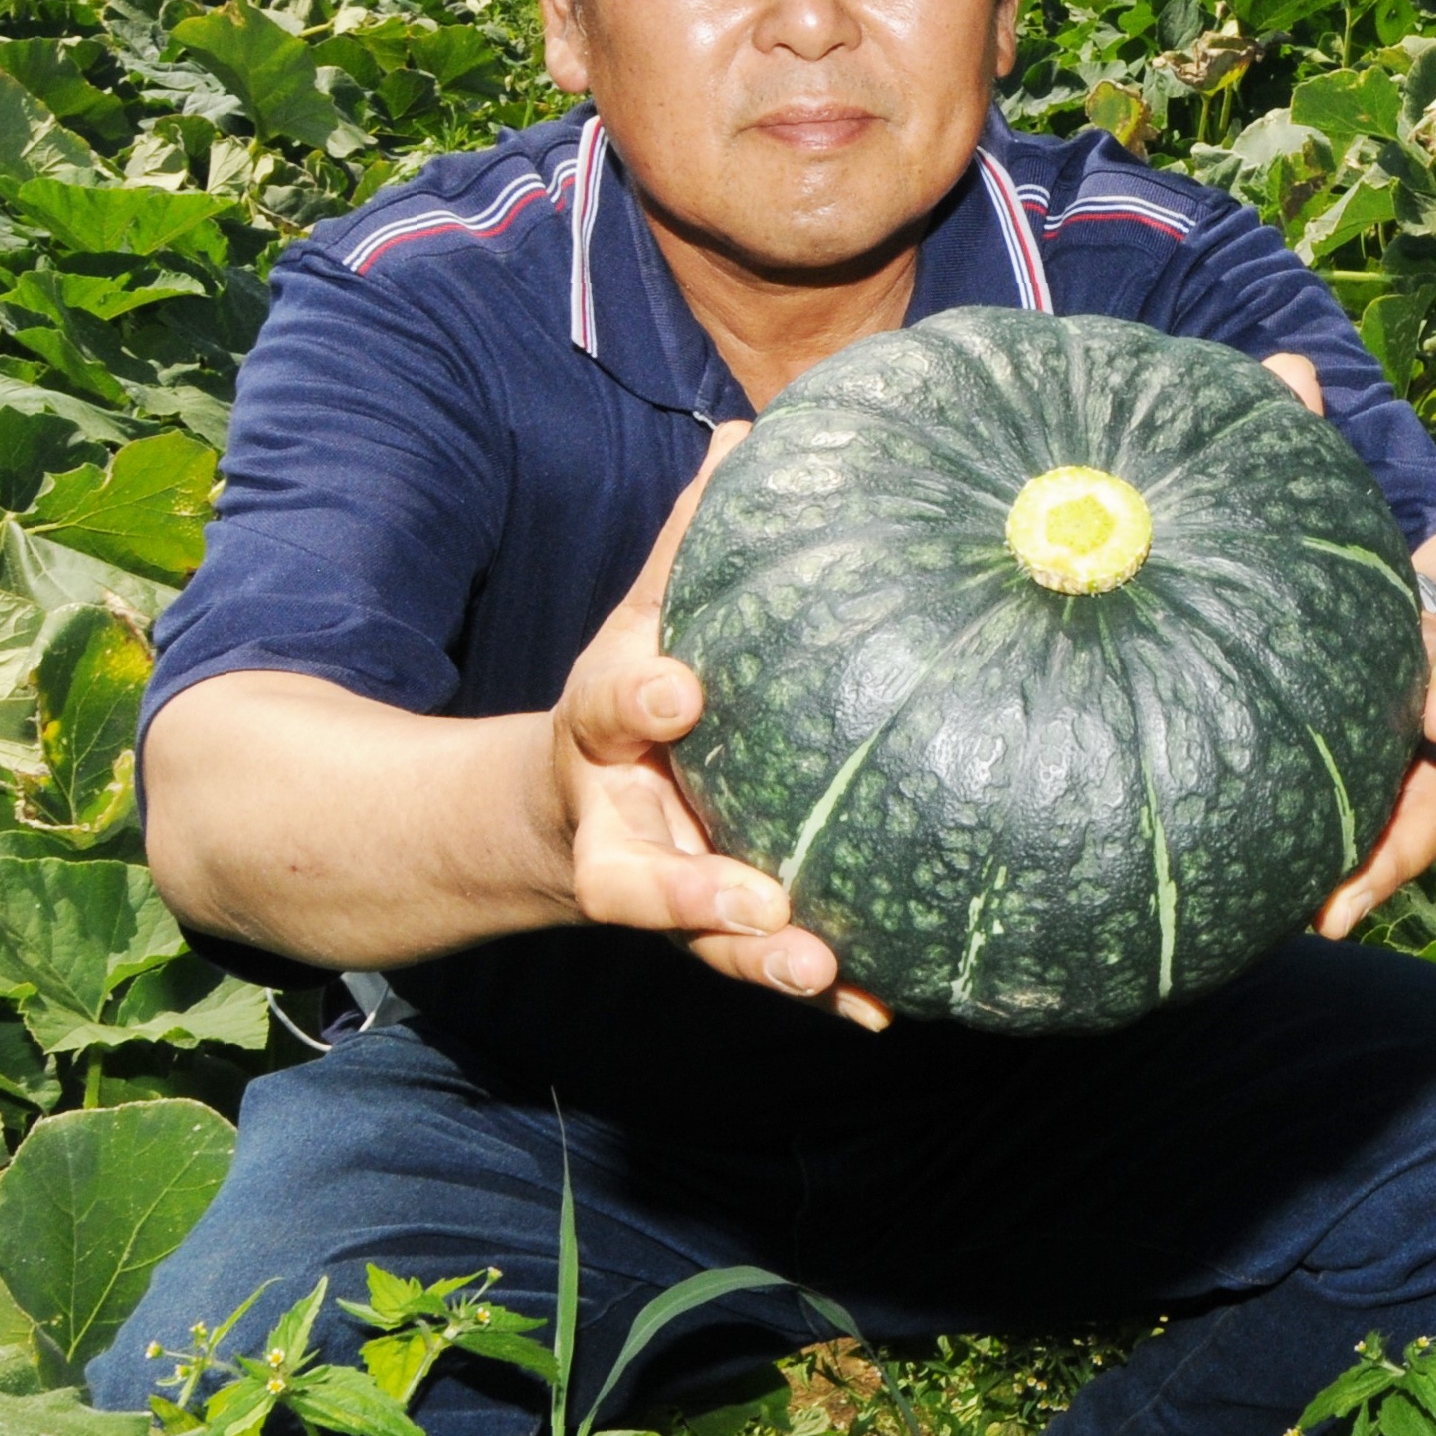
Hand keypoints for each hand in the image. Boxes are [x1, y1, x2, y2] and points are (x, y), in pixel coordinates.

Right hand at [547, 421, 890, 1030]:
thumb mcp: (641, 620)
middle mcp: (620, 827)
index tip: (678, 690)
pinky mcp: (709, 935)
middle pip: (637, 877)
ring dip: (764, 958)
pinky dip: (821, 992)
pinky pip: (762, 967)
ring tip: (825, 968)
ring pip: (704, 942)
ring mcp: (663, 894)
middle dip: (693, 893)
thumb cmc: (629, 700)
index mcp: (596, 736)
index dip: (637, 700)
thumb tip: (749, 430)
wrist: (552, 818)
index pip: (604, 709)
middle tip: (758, 899)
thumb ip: (686, 543)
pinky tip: (882, 1005)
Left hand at [1259, 353, 1435, 939]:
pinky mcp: (1388, 817)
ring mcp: (1420, 781)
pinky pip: (1371, 858)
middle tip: (1362, 871)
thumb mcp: (1358, 519)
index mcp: (1434, 651)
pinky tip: (1287, 920)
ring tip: (1321, 918)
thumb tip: (1289, 369)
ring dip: (1371, 879)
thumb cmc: (1384, 581)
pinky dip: (1344, 890)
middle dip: (1408, 825)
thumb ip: (1319, 453)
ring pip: (1410, 837)